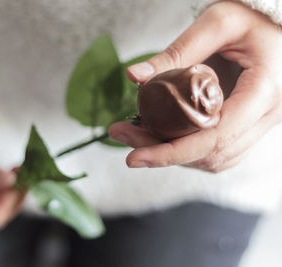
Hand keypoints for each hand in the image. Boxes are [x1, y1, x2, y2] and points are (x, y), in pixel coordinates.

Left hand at [109, 1, 281, 171]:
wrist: (274, 24)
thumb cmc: (252, 18)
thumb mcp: (215, 24)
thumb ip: (175, 53)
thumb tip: (135, 77)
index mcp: (264, 90)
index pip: (214, 138)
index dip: (171, 153)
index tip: (134, 157)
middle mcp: (268, 115)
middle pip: (210, 154)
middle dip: (161, 152)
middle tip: (122, 135)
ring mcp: (261, 124)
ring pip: (214, 159)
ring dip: (172, 154)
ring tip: (136, 134)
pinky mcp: (250, 126)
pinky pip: (219, 152)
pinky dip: (188, 150)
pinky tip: (162, 136)